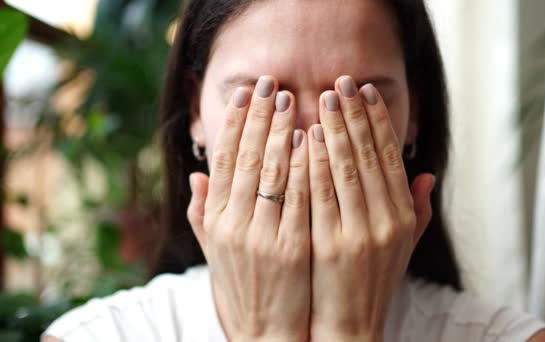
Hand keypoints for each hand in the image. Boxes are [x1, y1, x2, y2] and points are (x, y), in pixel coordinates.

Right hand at [187, 76, 310, 341]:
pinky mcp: (290, 247)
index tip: (246, 94)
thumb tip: (196, 174)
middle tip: (272, 83)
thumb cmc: (243, 287)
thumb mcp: (215, 250)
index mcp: (214, 220)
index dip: (234, 123)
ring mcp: (261, 236)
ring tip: (292, 100)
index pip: (223, 160)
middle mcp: (232, 225)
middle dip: (260, 117)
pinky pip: (298, 197)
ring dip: (281, 131)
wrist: (266, 332)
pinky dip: (302, 165)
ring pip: (271, 172)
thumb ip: (204, 212)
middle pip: (246, 158)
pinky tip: (311, 139)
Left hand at [307, 76, 434, 340]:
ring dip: (333, 130)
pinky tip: (304, 137)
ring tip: (322, 99)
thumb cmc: (371, 282)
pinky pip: (320, 194)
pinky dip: (313, 162)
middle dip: (353, 116)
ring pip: (345, 169)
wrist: (349, 326)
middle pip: (368, 156)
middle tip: (340, 83)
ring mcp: (359, 233)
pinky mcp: (331, 244)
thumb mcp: (402, 247)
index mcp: (402, 217)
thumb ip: (416, 209)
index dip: (378, 122)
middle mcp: (386, 222)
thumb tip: (426, 173)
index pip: (390, 158)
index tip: (365, 93)